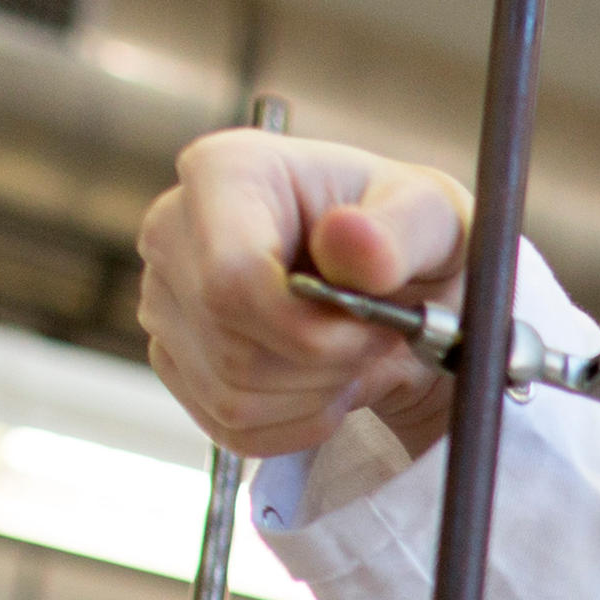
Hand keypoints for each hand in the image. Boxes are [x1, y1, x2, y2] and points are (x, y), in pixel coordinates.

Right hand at [136, 131, 476, 457]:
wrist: (401, 284)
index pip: (232, 281)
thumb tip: (347, 240)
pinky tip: (326, 380)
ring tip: (353, 353)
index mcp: (228, 171)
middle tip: (378, 340)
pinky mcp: (173, 360)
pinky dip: (296, 422)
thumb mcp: (434, 218)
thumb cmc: (409, 236)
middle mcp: (174, 231)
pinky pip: (229, 427)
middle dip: (325, 366)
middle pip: (233, 348)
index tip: (377, 330)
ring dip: (315, 397)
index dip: (309, 331)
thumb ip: (401, 230)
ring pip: (231, 397)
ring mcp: (165, 300)